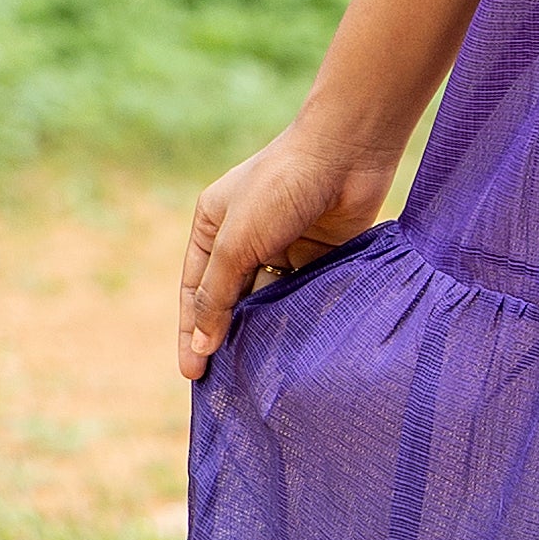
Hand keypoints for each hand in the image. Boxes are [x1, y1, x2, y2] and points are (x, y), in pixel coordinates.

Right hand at [178, 119, 388, 378]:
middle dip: (227, 337)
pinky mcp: (319, 255)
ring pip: (268, 301)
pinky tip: (295, 349)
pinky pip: (302, 295)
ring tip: (260, 374)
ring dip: (264, 332)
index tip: (192, 374)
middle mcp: (244, 237)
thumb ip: (217, 295)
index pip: (195, 290)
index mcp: (212, 226)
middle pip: (230, 299)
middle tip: (225, 386)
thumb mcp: (237, 242)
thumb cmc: (280, 188)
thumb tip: (201, 345)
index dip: (191, 332)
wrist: (347, 153)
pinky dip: (297, 318)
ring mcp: (283, 246)